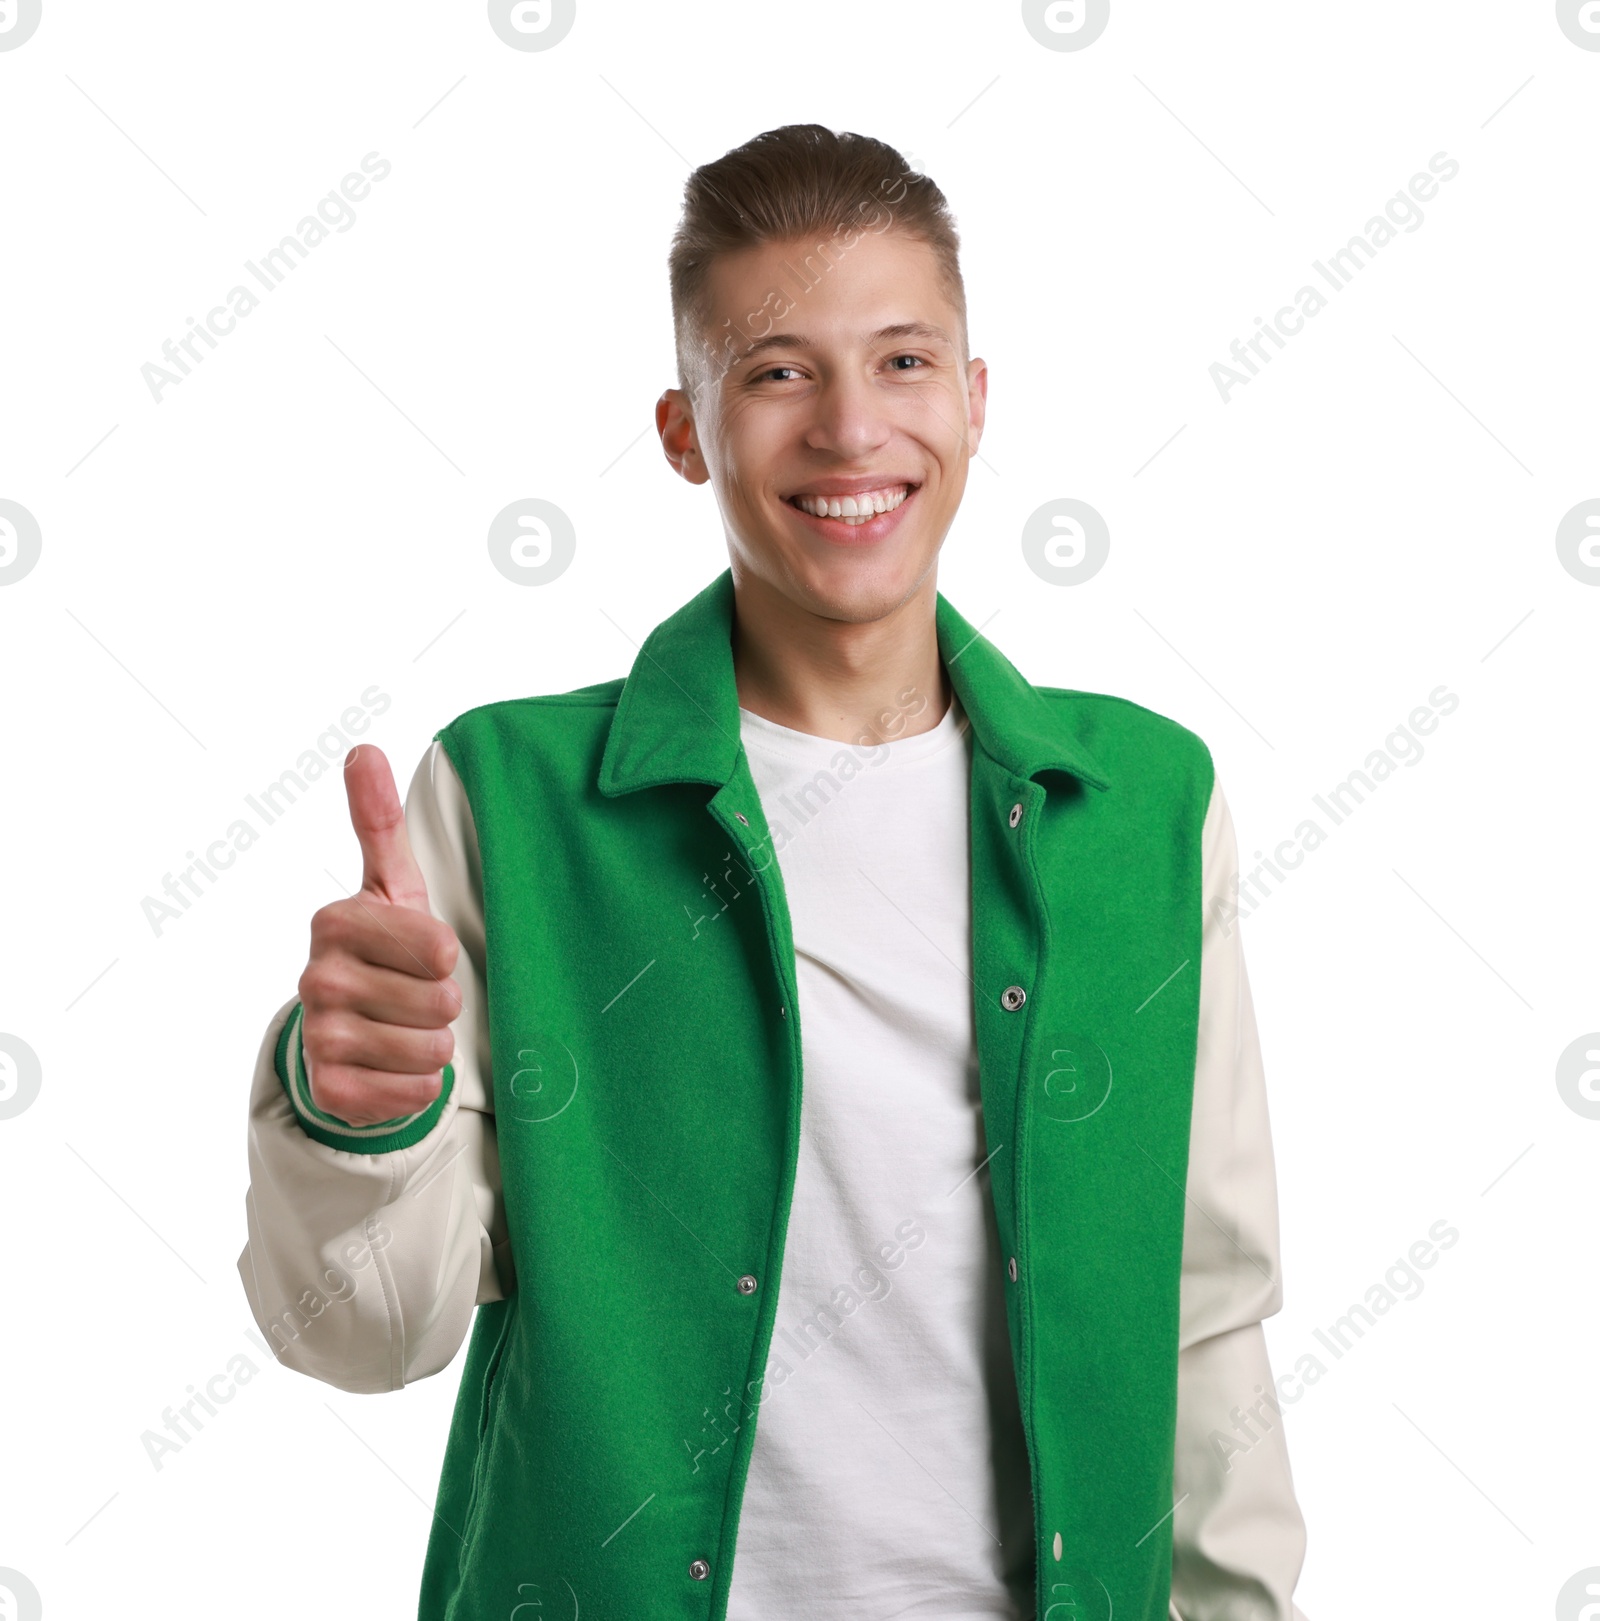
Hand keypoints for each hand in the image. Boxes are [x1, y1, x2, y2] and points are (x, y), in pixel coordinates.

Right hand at [297, 745, 462, 1126]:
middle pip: (439, 1001)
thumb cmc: (387, 948)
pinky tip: (395, 1066)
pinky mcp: (329, 1091)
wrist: (352, 1030)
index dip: (444, 955)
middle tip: (414, 995)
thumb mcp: (392, 884)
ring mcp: (318, 1036)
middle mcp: (316, 978)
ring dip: (433, 1043)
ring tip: (407, 1028)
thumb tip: (363, 748)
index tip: (423, 953)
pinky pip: (413, 1093)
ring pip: (431, 1049)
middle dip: (442, 1003)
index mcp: (335, 922)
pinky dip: (419, 1085)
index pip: (435, 946)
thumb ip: (380, 821)